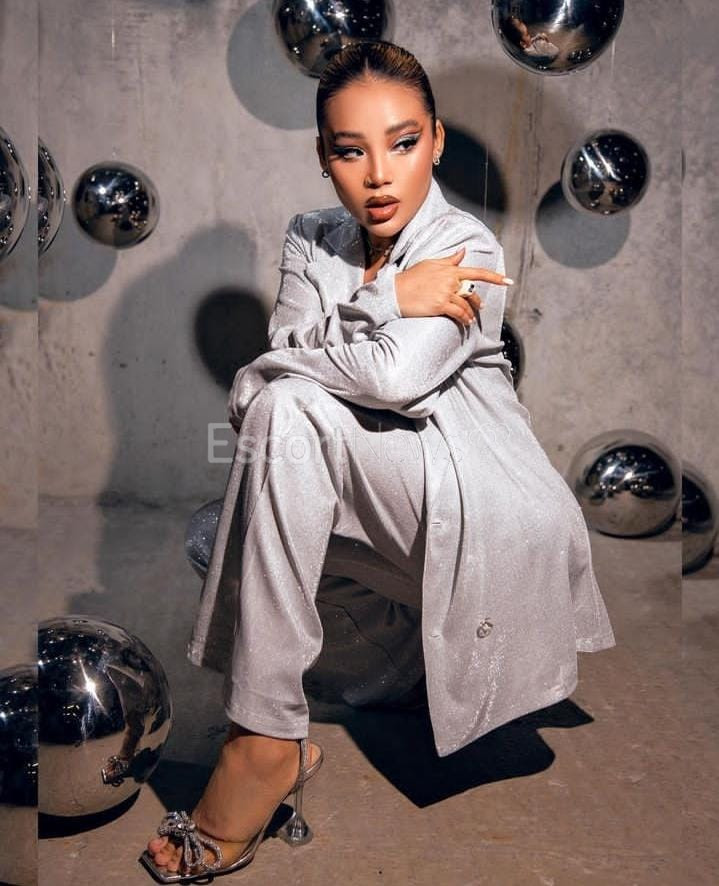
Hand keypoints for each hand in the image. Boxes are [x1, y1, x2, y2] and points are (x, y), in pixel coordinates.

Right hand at [394, 245, 511, 326]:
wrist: (394, 292)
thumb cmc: (411, 278)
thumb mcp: (430, 264)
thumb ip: (449, 260)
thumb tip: (463, 251)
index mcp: (450, 269)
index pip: (477, 272)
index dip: (495, 277)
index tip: (508, 281)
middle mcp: (450, 279)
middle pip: (472, 292)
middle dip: (478, 302)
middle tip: (480, 308)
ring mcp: (445, 292)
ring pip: (466, 305)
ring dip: (470, 314)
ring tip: (470, 320)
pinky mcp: (440, 305)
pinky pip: (458, 314)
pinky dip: (464, 319)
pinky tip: (465, 323)